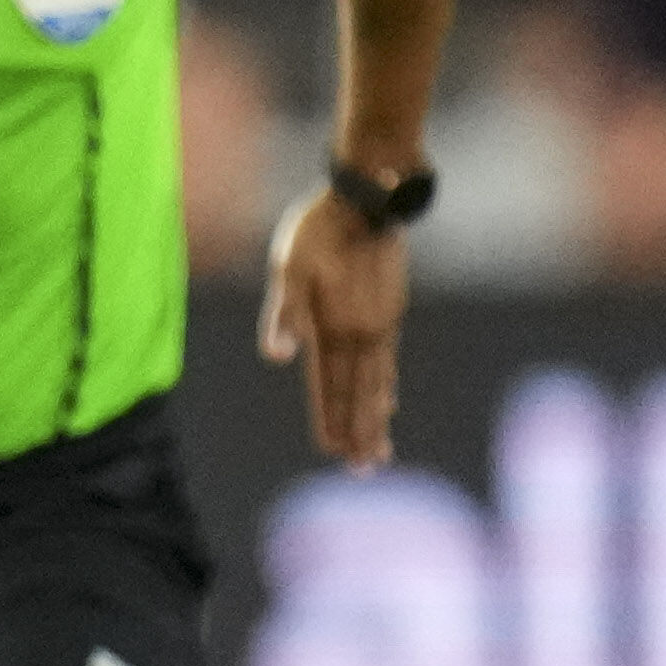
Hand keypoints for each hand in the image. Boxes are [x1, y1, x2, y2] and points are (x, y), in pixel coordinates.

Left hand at [259, 186, 410, 468]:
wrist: (370, 197)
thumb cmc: (319, 231)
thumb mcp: (288, 267)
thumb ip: (283, 314)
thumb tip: (275, 357)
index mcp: (334, 328)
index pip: (331, 386)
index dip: (331, 420)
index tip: (334, 454)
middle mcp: (363, 333)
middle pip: (360, 393)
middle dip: (360, 432)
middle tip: (365, 468)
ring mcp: (381, 323)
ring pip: (378, 381)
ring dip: (376, 417)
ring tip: (381, 449)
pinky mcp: (390, 310)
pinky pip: (388, 360)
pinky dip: (386, 385)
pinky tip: (389, 398)